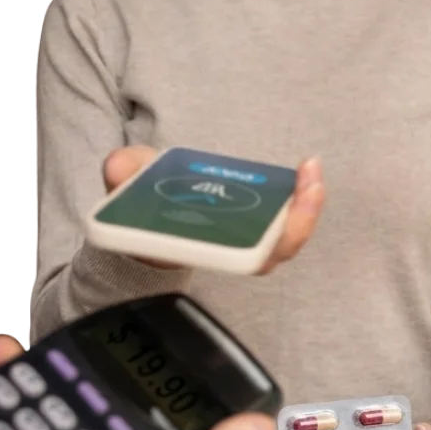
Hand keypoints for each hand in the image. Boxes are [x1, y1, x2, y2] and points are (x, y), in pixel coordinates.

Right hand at [104, 146, 325, 274]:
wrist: (145, 228)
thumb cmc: (143, 214)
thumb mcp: (127, 192)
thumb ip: (124, 177)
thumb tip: (118, 168)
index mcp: (203, 252)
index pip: (242, 261)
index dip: (264, 246)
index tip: (278, 219)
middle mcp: (230, 254)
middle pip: (275, 253)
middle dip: (299, 221)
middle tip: (309, 180)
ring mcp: (246, 242)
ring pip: (286, 239)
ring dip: (305, 207)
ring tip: (312, 170)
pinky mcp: (256, 227)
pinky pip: (286, 222)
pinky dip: (299, 199)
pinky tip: (306, 171)